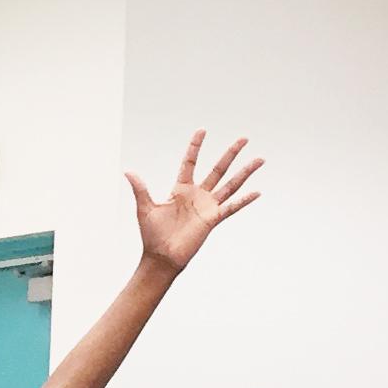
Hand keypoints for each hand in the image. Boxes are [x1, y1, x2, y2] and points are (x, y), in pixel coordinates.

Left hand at [127, 130, 262, 272]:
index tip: (202, 130)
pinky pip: (231, 207)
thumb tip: (127, 171)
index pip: (190, 162)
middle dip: (231, 154)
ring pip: (230, 185)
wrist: (161, 257)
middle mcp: (197, 195)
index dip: (195, 147)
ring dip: (245, 172)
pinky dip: (244, 200)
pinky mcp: (212, 219)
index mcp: (180, 189)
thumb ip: (140, 188)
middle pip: (218, 169)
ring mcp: (207, 206)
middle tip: (244, 138)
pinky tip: (257, 192)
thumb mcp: (145, 208)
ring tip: (260, 159)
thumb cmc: (152, 234)